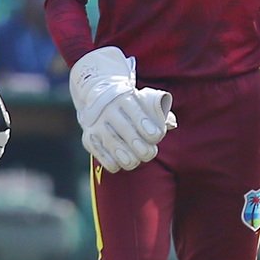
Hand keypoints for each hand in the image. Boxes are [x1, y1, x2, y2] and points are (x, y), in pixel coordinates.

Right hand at [68, 47, 174, 173]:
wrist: (98, 95)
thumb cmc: (130, 103)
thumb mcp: (143, 100)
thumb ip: (159, 113)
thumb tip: (171, 124)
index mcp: (124, 97)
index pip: (136, 113)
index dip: (147, 126)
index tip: (156, 136)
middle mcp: (108, 109)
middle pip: (125, 130)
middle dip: (140, 145)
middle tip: (149, 153)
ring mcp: (95, 123)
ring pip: (111, 143)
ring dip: (126, 157)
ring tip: (135, 162)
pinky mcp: (88, 137)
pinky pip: (99, 154)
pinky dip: (111, 162)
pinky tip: (120, 164)